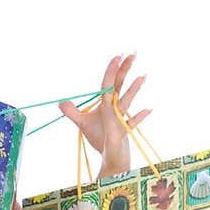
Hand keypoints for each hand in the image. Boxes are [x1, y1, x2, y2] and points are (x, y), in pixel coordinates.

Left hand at [57, 54, 151, 176]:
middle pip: (119, 87)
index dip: (112, 70)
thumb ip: (73, 112)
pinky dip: (140, 117)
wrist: (109, 155)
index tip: (118, 56)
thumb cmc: (99, 137)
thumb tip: (61, 102)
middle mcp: (114, 109)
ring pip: (126, 102)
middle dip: (124, 71)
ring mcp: (120, 120)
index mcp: (106, 104)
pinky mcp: (123, 132)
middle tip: (133, 54)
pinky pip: (132, 124)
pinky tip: (148, 109)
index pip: (108, 84)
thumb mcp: (83, 123)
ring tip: (142, 76)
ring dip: (133, 90)